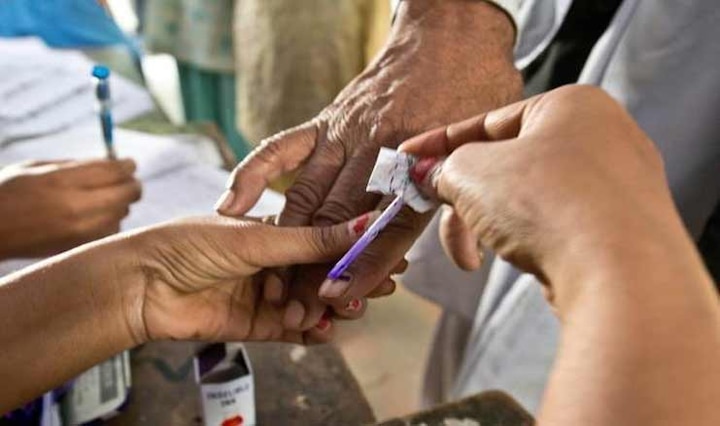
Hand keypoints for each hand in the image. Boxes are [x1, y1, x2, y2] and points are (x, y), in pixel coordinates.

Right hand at [0, 159, 141, 259]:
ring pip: (123, 213)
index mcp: (62, 181)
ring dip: (120, 203)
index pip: (114, 171)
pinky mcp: (80, 247)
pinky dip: (110, 221)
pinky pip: (111, 231)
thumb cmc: (8, 192)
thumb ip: (75, 165)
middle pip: (127, 193)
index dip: (127, 165)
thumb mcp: (36, 168)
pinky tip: (95, 217)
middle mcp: (77, 207)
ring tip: (105, 198)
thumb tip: (111, 163)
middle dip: (131, 183)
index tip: (129, 164)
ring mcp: (81, 231)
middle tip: (127, 180)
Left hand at [126, 213, 377, 344]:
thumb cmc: (189, 245)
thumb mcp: (257, 238)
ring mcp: (268, 295)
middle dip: (352, 280)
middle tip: (383, 285)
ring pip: (313, 303)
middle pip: (325, 274)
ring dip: (335, 307)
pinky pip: (294, 331)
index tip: (384, 250)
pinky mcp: (258, 325)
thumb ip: (311, 240)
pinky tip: (329, 331)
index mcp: (275, 231)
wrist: (142, 286)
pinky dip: (313, 332)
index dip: (354, 247)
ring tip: (353, 308)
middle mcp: (275, 263)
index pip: (325, 239)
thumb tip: (362, 224)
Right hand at [216, 0, 521, 328]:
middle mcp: (375, 151)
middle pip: (339, 220)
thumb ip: (465, 209)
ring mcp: (345, 135)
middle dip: (317, 266)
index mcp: (419, 162)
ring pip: (308, 195)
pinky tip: (232, 203)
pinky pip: (281, 147)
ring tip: (270, 277)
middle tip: (298, 304)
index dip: (364, 267)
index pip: (388, 228)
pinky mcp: (326, 119)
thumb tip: (465, 262)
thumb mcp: (485, 147)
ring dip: (286, 239)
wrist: (450, 34)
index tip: (342, 298)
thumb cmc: (472, 87)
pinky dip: (253, 173)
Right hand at [400, 85, 677, 306]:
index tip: (406, 162)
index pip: (488, 121)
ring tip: (474, 257)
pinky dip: (528, 238)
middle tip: (441, 226)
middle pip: (509, 165)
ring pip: (530, 198)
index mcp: (572, 105)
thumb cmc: (545, 203)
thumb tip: (433, 176)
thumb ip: (445, 167)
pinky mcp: (624, 228)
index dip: (439, 145)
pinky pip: (559, 223)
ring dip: (491, 224)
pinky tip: (521, 259)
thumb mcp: (473, 173)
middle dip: (466, 200)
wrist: (621, 274)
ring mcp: (619, 184)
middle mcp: (604, 136)